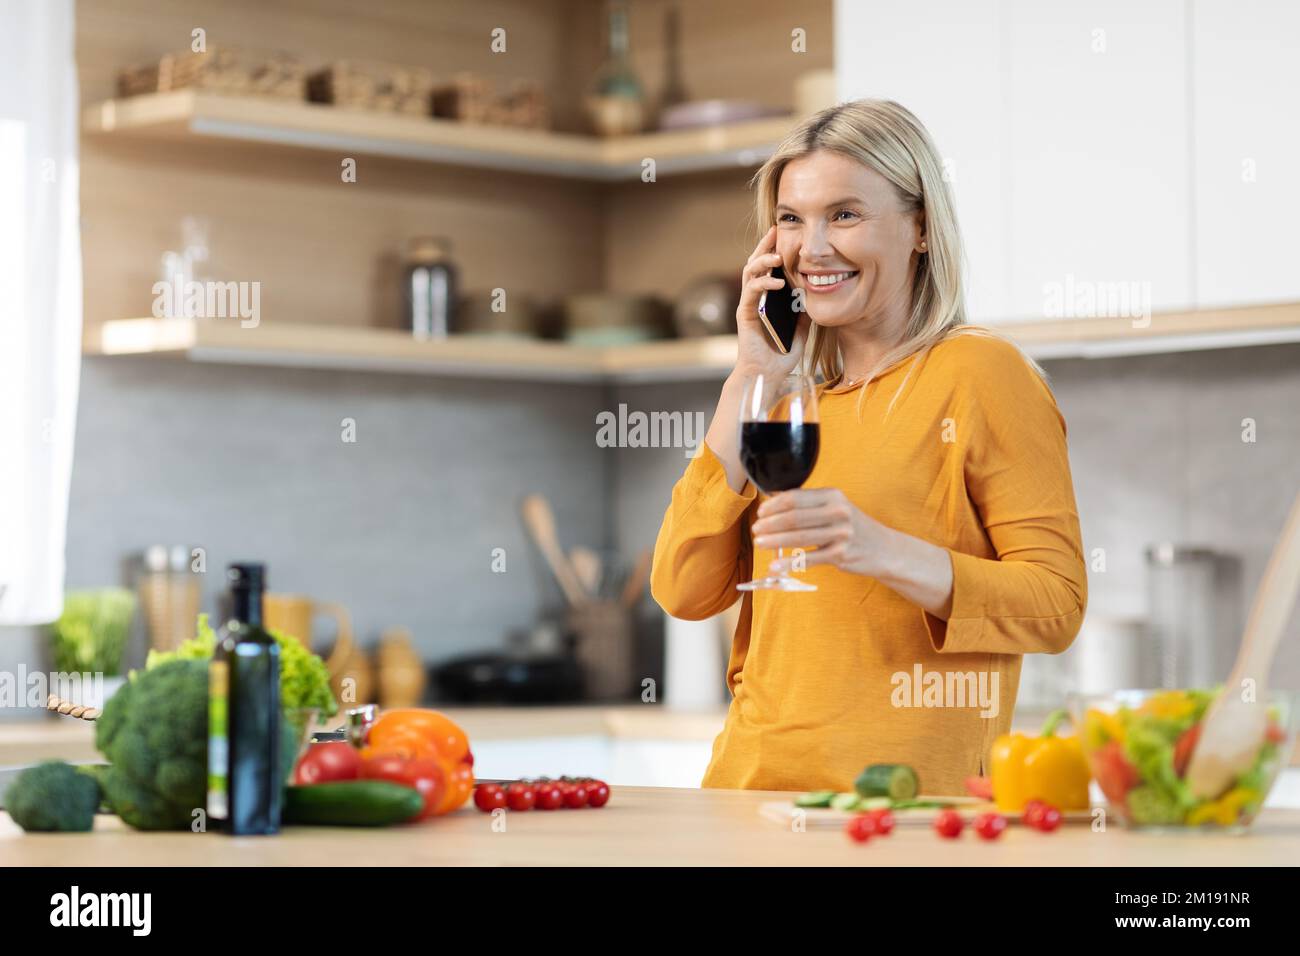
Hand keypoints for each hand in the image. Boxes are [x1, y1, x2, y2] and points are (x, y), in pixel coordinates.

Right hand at [734, 225, 809, 380]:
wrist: (768, 375)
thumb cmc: (782, 355)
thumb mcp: (802, 329)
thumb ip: (805, 311)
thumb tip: (815, 294)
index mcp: (768, 299)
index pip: (769, 268)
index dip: (775, 250)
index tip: (787, 234)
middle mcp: (755, 298)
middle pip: (756, 263)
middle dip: (765, 245)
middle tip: (776, 230)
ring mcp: (748, 304)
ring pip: (750, 272)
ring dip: (762, 260)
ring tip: (777, 254)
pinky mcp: (744, 313)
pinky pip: (751, 292)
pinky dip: (763, 283)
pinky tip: (777, 281)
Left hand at [751, 487, 894, 577]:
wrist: (883, 548)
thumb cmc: (852, 526)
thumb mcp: (836, 507)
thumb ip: (809, 503)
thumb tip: (773, 498)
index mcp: (833, 496)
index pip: (795, 497)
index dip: (773, 505)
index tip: (760, 512)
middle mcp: (838, 511)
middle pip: (794, 517)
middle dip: (770, 524)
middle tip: (755, 529)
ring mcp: (841, 533)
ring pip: (799, 537)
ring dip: (774, 541)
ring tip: (759, 543)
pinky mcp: (841, 554)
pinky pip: (808, 559)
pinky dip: (789, 562)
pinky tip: (775, 565)